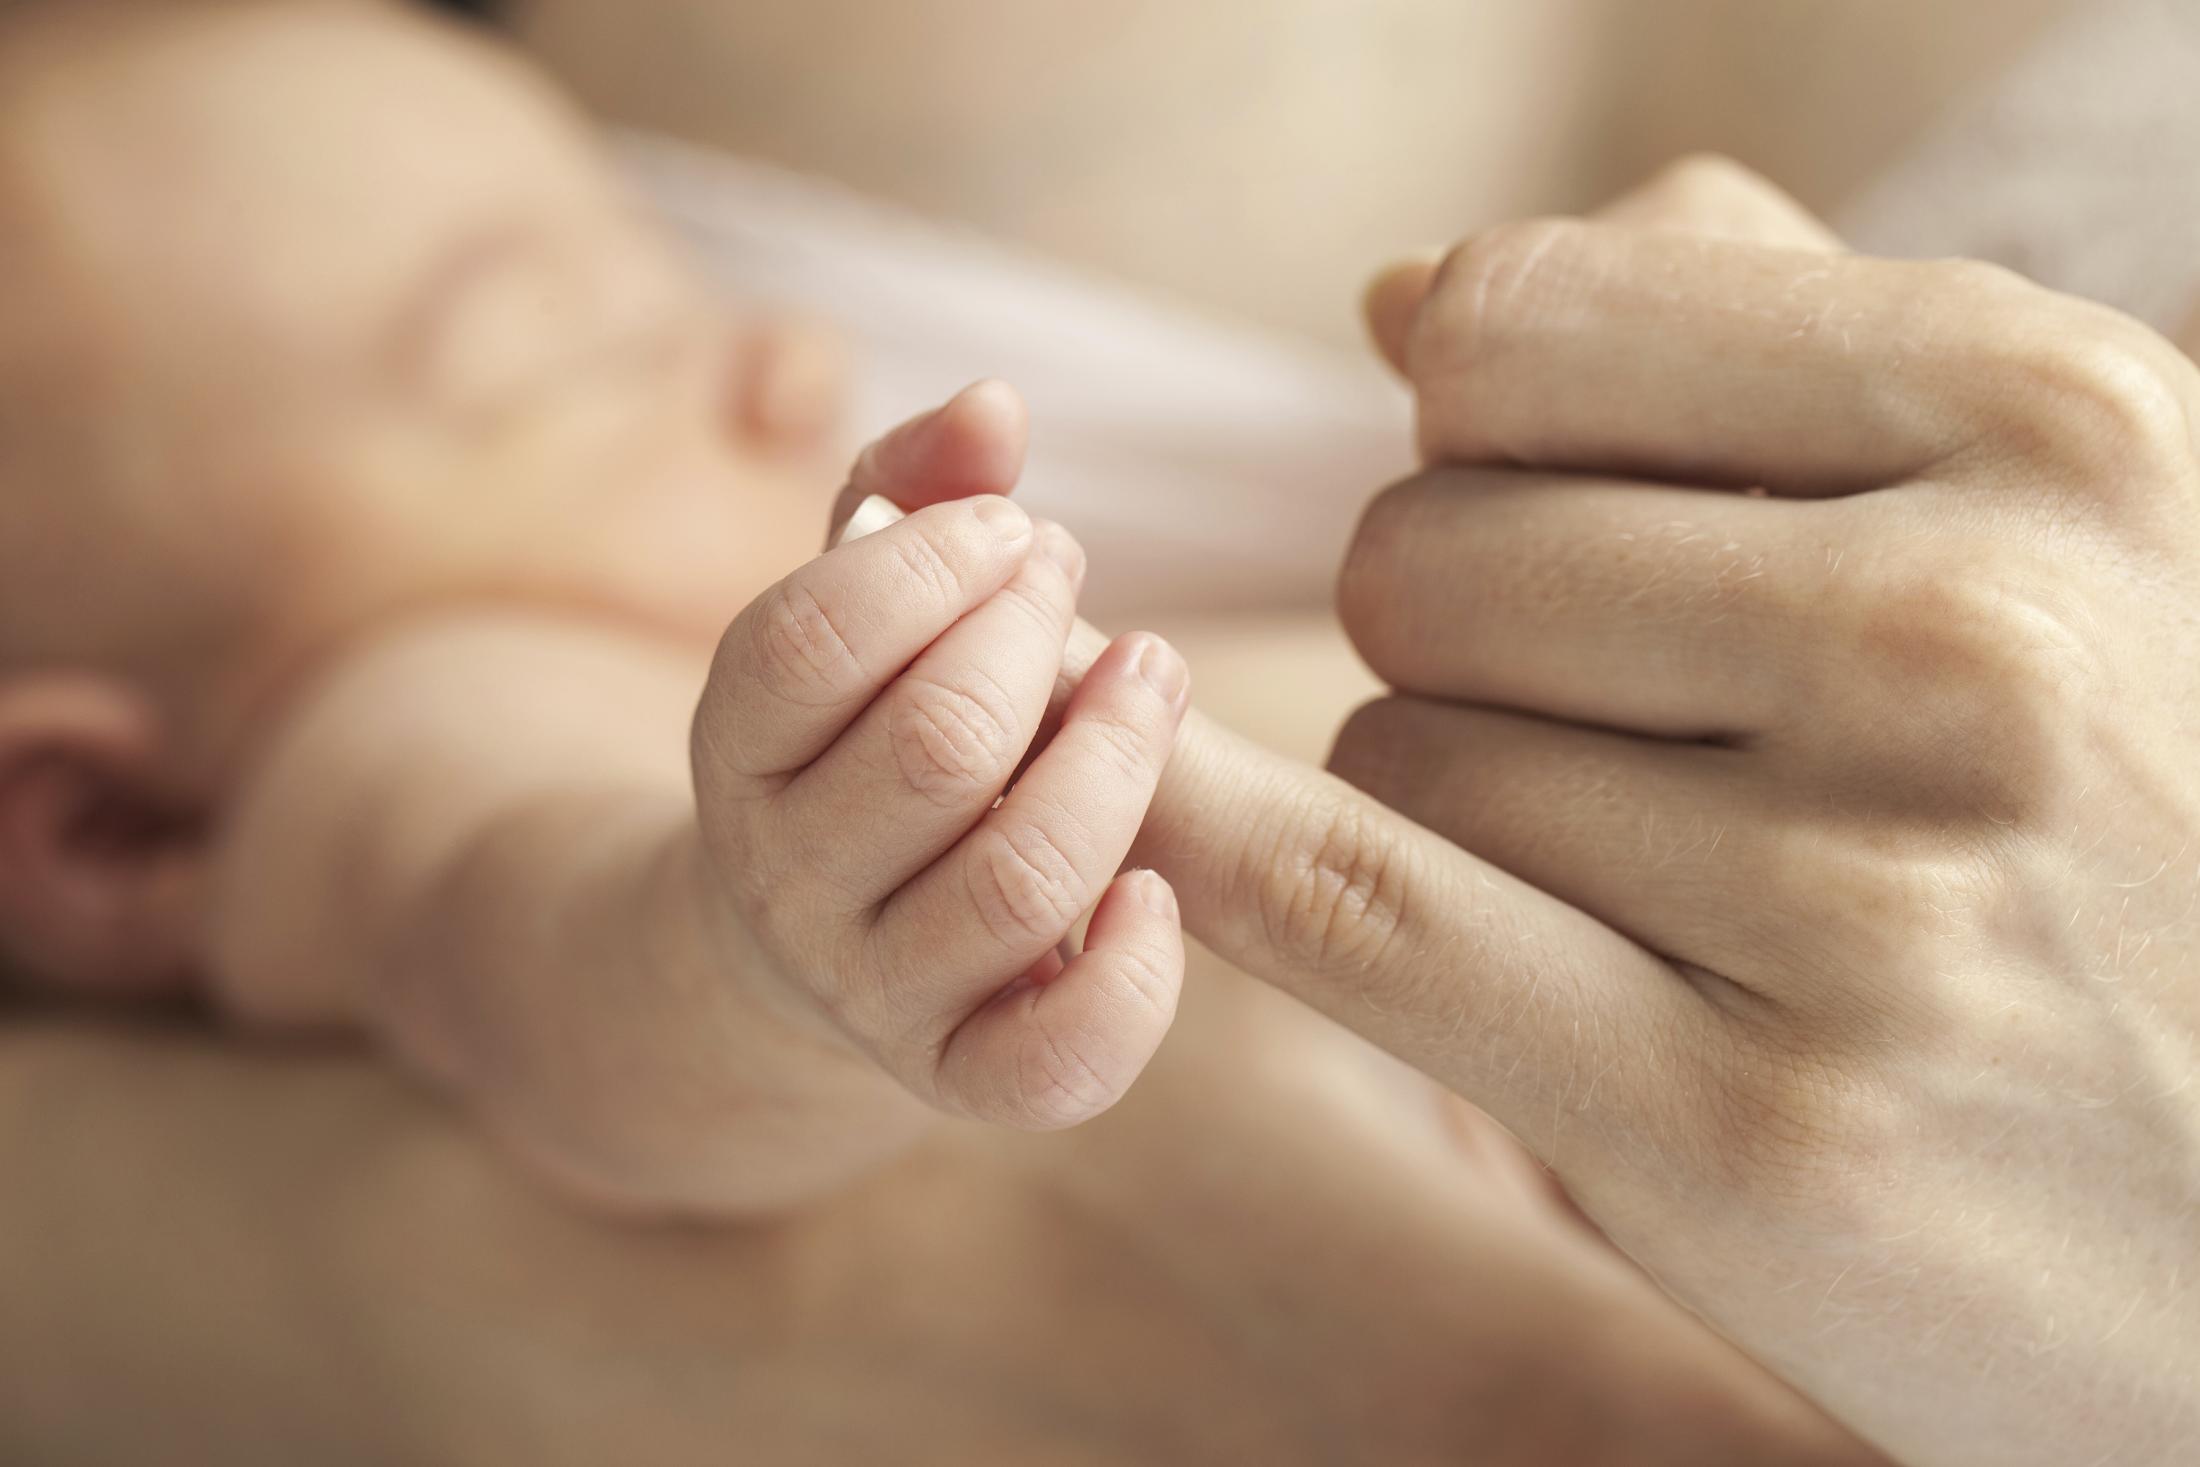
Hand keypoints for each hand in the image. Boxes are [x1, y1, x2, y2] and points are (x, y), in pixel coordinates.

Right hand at [692, 383, 1191, 1132]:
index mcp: (734, 745)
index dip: (934, 562)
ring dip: (1116, 764)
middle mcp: (784, 879)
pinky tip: (1159, 891)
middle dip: (1034, 642)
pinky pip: (1048, 1062)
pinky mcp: (957, 1075)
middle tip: (1076, 585)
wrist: (799, 942)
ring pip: (1016, 883)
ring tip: (1154, 675)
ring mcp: (869, 989)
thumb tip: (995, 404)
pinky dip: (1127, 981)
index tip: (1016, 527)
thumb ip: (905, 494)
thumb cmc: (851, 735)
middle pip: (937, 749)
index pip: (811, 642)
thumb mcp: (845, 611)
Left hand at [1235, 157, 2198, 1464]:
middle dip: (1464, 647)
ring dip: (1464, 818)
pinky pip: (1348, 908)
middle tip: (1638, 745)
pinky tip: (1145, 817)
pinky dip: (1214, 850)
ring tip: (1676, 892)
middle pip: (1424, 554)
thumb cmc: (2144, 819)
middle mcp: (1973, 638)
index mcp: (2054, 426)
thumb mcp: (2057, 516)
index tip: (1536, 496)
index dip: (1476, 424)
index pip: (1518, 326)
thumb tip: (1402, 299)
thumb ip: (1752, 336)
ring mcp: (1864, 895)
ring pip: (1392, 757)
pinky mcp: (1745, 1124)